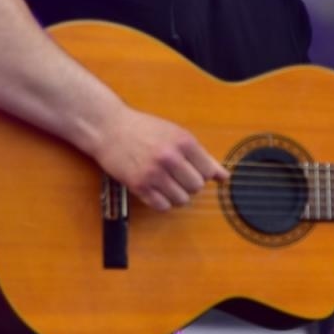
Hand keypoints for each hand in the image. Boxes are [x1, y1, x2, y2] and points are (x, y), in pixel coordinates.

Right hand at [91, 106, 227, 210]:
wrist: (109, 128)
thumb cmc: (145, 130)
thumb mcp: (177, 135)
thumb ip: (202, 156)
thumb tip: (224, 177)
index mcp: (183, 142)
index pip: (208, 172)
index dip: (202, 173)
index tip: (192, 169)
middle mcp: (170, 157)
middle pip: (196, 187)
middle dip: (189, 184)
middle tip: (177, 176)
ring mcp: (154, 172)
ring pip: (182, 199)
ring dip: (177, 195)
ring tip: (166, 183)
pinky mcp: (138, 185)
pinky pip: (162, 206)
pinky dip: (162, 202)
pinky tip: (156, 190)